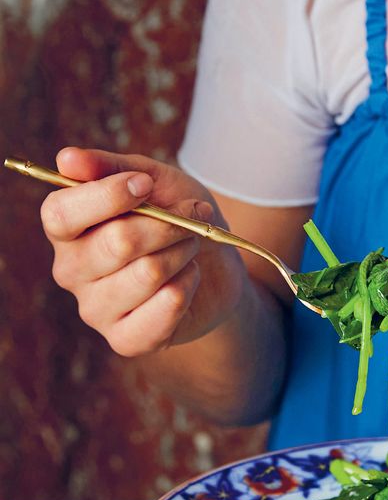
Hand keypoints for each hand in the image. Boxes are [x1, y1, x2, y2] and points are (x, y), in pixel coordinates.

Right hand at [43, 148, 246, 355]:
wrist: (214, 268)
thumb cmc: (176, 218)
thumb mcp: (153, 180)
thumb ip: (111, 167)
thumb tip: (67, 159)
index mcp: (65, 229)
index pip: (62, 213)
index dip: (109, 195)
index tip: (146, 184)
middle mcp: (70, 271)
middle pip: (117, 243)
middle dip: (167, 225)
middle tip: (190, 218)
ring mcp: (94, 309)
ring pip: (148, 273)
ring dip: (184, 253)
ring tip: (191, 247)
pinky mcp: (125, 340)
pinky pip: (166, 306)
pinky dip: (189, 285)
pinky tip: (188, 280)